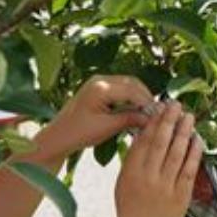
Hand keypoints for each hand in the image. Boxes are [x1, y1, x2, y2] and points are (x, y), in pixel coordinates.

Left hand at [34, 75, 154, 159]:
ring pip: (128, 85)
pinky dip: (130, 98)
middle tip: (156, 114)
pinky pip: (120, 88)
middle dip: (145, 97)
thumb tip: (151, 117)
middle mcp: (100, 79)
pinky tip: (135, 112)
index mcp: (100, 87)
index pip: (133, 90)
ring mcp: (98, 82)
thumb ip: (130, 119)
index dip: (148, 102)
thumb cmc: (79, 133)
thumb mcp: (107, 127)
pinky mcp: (98, 88)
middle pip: (132, 83)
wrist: (58, 136)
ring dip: (139, 97)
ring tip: (147, 114)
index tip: (159, 115)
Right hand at [114, 102, 200, 216]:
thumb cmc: (131, 210)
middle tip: (176, 104)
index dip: (153, 122)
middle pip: (160, 142)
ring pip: (176, 152)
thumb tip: (142, 135)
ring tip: (189, 117)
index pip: (143, 140)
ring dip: (184, 132)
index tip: (160, 107)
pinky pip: (189, 169)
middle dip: (169, 120)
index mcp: (131, 172)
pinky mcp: (181, 195)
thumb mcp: (122, 183)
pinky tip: (197, 139)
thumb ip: (132, 160)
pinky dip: (194, 153)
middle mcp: (148, 177)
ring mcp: (166, 186)